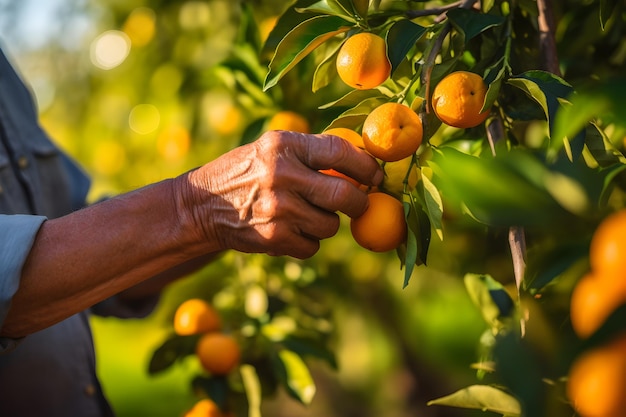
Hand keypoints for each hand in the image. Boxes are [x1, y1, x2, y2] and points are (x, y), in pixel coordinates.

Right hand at [178, 130, 382, 258]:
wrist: (201, 206)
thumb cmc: (245, 173)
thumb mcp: (270, 150)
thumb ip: (311, 154)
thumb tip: (364, 165)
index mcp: (283, 145)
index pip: (339, 152)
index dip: (365, 166)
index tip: (376, 176)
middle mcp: (281, 175)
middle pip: (344, 194)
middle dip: (359, 202)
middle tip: (359, 203)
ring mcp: (278, 209)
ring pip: (331, 225)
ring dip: (326, 224)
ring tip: (304, 215)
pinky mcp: (274, 238)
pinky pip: (313, 246)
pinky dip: (307, 242)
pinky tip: (288, 230)